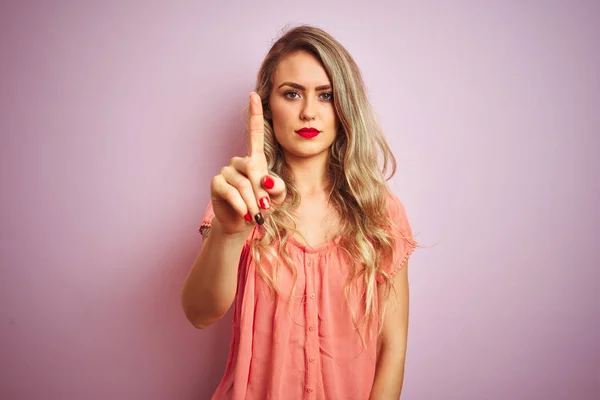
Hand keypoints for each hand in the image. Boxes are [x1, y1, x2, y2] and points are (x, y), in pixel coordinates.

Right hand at [210, 92, 285, 235]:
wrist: (242, 224)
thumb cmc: (261, 207)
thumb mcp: (277, 198)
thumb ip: (278, 188)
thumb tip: (266, 181)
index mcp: (255, 160)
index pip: (254, 133)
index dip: (254, 114)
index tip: (254, 94)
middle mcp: (239, 162)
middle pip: (252, 168)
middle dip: (261, 192)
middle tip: (265, 209)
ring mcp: (226, 171)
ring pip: (243, 184)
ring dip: (252, 203)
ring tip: (256, 216)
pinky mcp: (216, 183)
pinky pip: (230, 191)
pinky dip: (241, 205)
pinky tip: (244, 215)